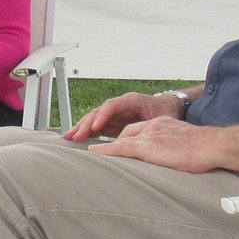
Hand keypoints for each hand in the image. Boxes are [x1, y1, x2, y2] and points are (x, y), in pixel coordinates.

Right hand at [66, 91, 182, 141]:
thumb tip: (141, 137)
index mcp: (131, 100)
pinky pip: (97, 125)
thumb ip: (149, 126)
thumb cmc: (166, 112)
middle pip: (99, 111)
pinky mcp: (113, 121)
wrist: (170, 108)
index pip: (112, 105)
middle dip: (86, 123)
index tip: (95, 128)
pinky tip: (76, 138)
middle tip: (74, 136)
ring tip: (68, 137)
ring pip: (95, 118)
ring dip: (82, 127)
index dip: (102, 116)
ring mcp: (115, 112)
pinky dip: (87, 131)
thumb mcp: (161, 119)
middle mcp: (120, 105)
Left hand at [93, 112, 223, 172]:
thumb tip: (173, 162)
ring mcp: (149, 135)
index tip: (118, 146)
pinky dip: (106, 150)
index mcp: (162, 124)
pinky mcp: (147, 146)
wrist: (213, 146)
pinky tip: (95, 152)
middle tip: (101, 152)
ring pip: (121, 140)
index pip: (138, 129)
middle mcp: (153, 126)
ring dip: (105, 147)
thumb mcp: (186, 146)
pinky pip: (121, 147)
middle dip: (113, 141)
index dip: (126, 138)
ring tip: (91, 154)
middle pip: (126, 132)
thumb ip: (174, 150)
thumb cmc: (206, 150)